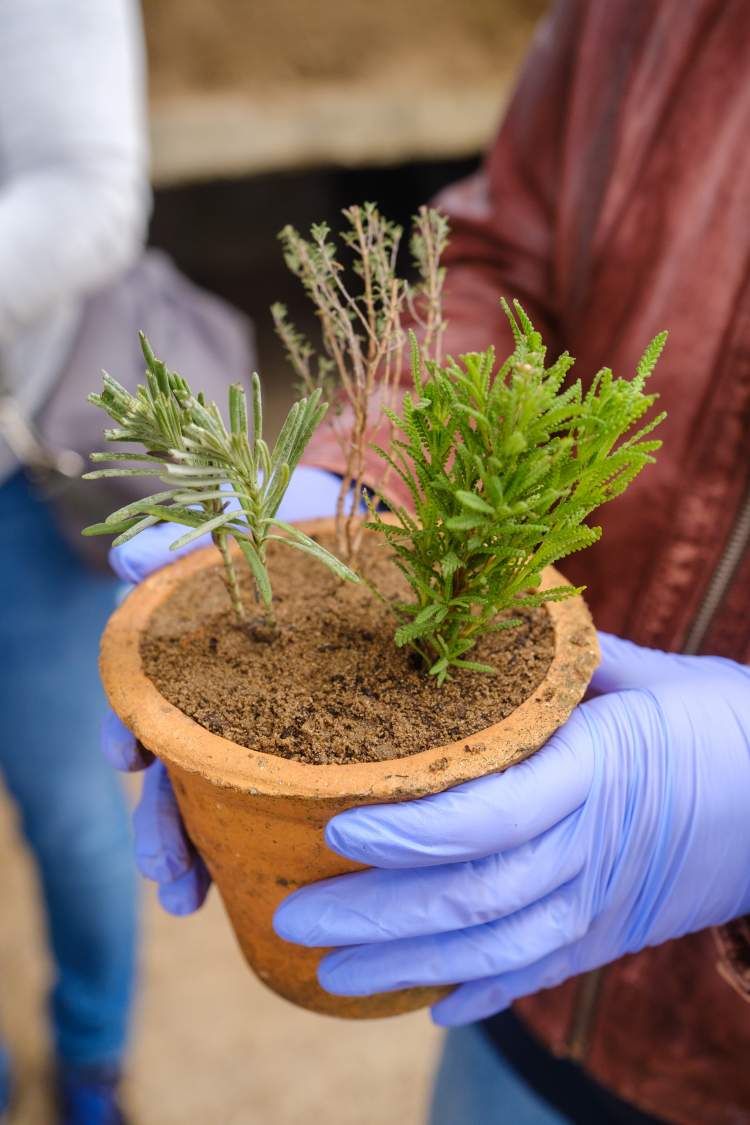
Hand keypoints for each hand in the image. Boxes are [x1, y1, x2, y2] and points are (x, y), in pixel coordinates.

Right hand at [102, 465, 341, 913]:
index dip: (132, 736)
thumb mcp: (245, 530)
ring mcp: (257, 727)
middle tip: (165, 869)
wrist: (357, 535)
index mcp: (194, 660)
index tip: (131, 761)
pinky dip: (255, 842)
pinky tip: (256, 881)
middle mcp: (216, 702)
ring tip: (188, 897)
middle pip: (175, 770)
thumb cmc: (289, 532)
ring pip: (214, 797)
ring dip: (193, 849)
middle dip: (161, 822)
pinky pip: (275, 800)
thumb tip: (124, 557)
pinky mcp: (305, 743)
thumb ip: (186, 543)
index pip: (149, 706)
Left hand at [273, 633, 749, 1024]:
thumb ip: (564, 659)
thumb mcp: (648, 672)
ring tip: (329, 976)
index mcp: (599, 770)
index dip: (411, 832)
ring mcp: (605, 903)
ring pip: (495, 950)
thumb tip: (490, 622)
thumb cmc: (723, 718)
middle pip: (474, 896)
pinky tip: (430, 1005)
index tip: (336, 828)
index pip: (491, 816)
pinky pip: (543, 972)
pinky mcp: (617, 932)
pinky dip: (485, 993)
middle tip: (292, 915)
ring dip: (407, 966)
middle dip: (377, 915)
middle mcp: (594, 848)